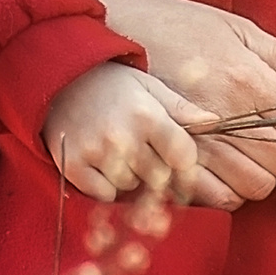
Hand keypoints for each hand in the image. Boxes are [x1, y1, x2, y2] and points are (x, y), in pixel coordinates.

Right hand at [42, 63, 211, 201]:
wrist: (59, 80)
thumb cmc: (113, 84)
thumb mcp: (150, 87)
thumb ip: (182, 108)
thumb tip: (216, 122)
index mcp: (148, 116)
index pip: (184, 158)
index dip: (185, 162)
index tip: (178, 159)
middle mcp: (123, 137)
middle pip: (159, 177)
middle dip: (157, 169)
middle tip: (144, 151)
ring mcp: (96, 154)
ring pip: (131, 187)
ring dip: (132, 177)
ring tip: (121, 152)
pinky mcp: (73, 166)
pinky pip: (104, 195)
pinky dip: (107, 186)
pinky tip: (102, 164)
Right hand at [51, 0, 275, 205]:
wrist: (115, 36)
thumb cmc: (181, 27)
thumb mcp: (238, 29)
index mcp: (246, 80)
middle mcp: (224, 117)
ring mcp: (195, 145)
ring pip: (258, 188)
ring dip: (263, 174)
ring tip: (253, 151)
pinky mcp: (170, 164)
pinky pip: (219, 199)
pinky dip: (228, 189)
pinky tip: (224, 165)